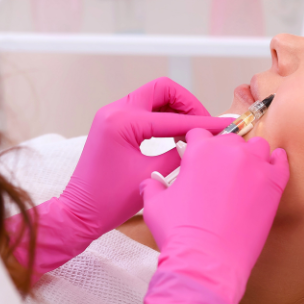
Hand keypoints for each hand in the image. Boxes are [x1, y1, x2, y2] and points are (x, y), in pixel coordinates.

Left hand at [6, 78, 231, 277]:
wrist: (80, 214)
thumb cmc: (109, 201)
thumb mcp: (152, 175)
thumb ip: (179, 153)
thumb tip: (201, 142)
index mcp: (122, 122)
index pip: (173, 117)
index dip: (202, 122)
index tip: (223, 126)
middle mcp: (115, 111)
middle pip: (163, 90)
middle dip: (188, 103)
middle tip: (205, 122)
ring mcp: (111, 115)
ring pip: (153, 97)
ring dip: (176, 108)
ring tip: (194, 129)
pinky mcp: (112, 124)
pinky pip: (143, 110)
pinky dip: (163, 117)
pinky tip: (177, 133)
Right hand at [131, 129, 288, 303]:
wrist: (207, 260)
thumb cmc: (180, 234)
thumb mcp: (155, 206)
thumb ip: (154, 187)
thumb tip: (151, 183)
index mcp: (200, 150)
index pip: (200, 133)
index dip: (197, 144)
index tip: (199, 154)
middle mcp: (230, 151)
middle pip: (230, 139)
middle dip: (224, 151)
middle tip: (220, 172)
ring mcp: (255, 166)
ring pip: (258, 146)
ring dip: (251, 155)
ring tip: (245, 173)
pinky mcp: (274, 184)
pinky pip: (281, 162)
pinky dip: (277, 163)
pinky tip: (271, 169)